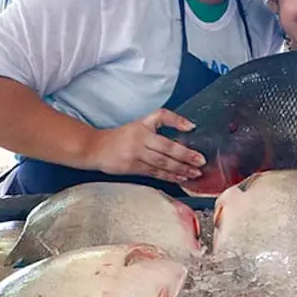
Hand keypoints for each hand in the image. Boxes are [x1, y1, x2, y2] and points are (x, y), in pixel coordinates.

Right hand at [84, 109, 205, 183]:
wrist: (95, 148)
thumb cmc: (121, 136)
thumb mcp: (138, 124)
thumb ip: (159, 125)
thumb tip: (187, 128)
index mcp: (142, 126)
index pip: (161, 118)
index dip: (177, 121)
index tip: (192, 127)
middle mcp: (139, 139)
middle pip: (166, 147)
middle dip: (185, 156)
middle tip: (201, 161)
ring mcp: (136, 155)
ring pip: (162, 163)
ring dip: (180, 169)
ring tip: (195, 173)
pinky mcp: (133, 168)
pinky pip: (155, 173)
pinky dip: (169, 176)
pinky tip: (180, 178)